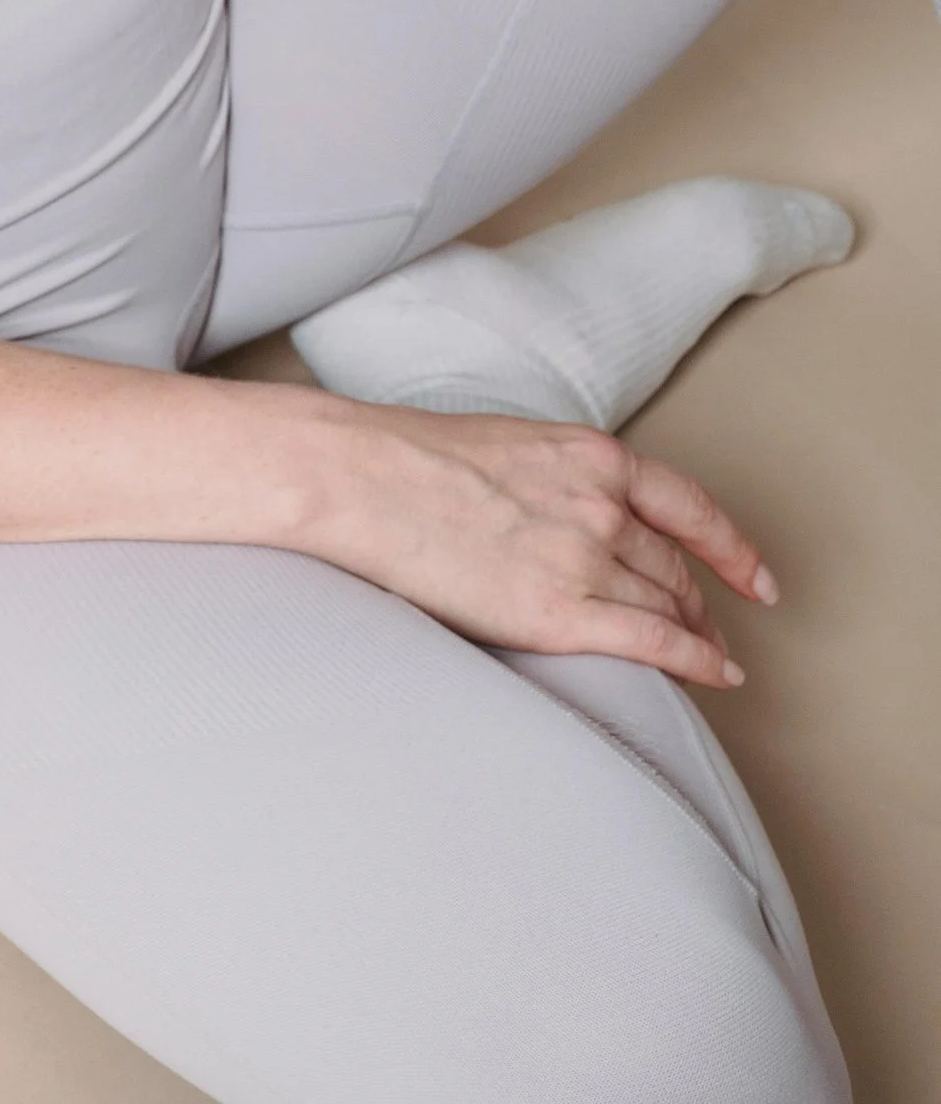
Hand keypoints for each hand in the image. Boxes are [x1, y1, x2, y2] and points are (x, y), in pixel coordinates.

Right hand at [306, 403, 774, 688]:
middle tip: (711, 626)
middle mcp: (602, 505)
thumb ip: (556, 479)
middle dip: (700, 601)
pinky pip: (654, 643)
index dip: (730, 546)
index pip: (687, 505)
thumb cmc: (412, 459)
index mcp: (590, 455)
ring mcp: (586, 559)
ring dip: (694, 634)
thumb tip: (567, 515)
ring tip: (705, 656)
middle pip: (674, 565)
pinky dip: (697, 661)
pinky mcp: (562, 614)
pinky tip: (718, 674)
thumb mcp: (509, 445)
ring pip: (667, 606)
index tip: (754, 574)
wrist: (365, 479)